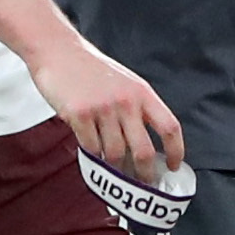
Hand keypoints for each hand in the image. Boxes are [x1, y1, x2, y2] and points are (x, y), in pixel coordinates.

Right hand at [30, 38, 185, 181]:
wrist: (58, 51)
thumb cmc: (91, 70)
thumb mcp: (125, 83)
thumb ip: (137, 109)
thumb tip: (146, 146)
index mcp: (142, 93)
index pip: (170, 127)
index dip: (176, 151)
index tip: (173, 167)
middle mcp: (126, 102)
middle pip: (143, 151)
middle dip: (144, 174)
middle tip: (141, 183)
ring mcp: (103, 108)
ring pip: (115, 154)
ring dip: (114, 168)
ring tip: (113, 170)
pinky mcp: (79, 114)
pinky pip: (90, 148)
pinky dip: (92, 156)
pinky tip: (92, 153)